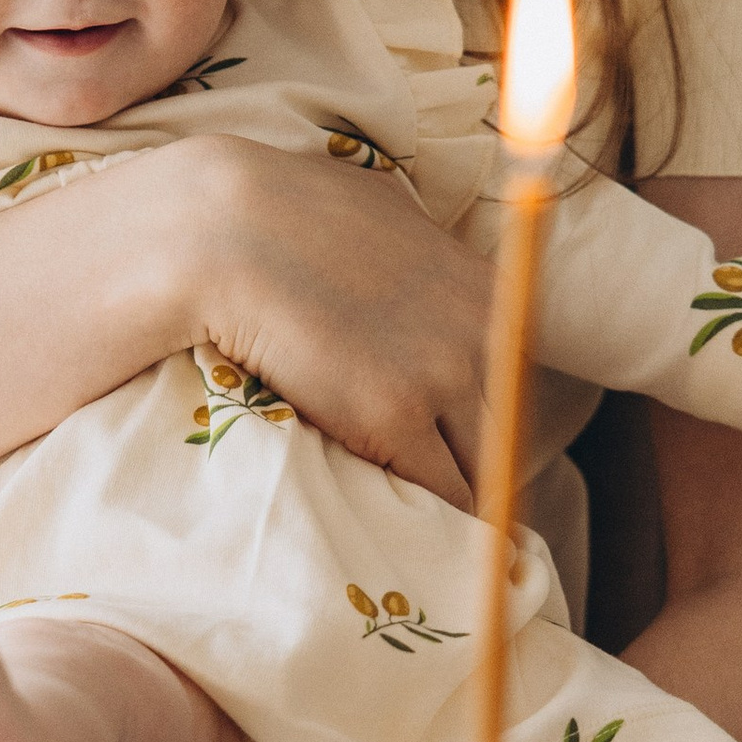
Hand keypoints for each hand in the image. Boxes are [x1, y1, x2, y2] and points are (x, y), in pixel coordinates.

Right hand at [174, 138, 492, 505]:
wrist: (225, 231)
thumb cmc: (284, 212)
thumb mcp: (384, 215)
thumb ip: (419, 256)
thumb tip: (421, 270)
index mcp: (483, 287)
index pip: (516, 375)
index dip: (489, 415)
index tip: (463, 442)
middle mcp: (480, 332)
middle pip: (509, 426)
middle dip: (480, 461)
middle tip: (446, 493)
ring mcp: (442, 374)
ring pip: (481, 467)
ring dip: (454, 497)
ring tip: (425, 525)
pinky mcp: (395, 416)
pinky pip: (438, 492)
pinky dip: (426, 517)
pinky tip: (403, 529)